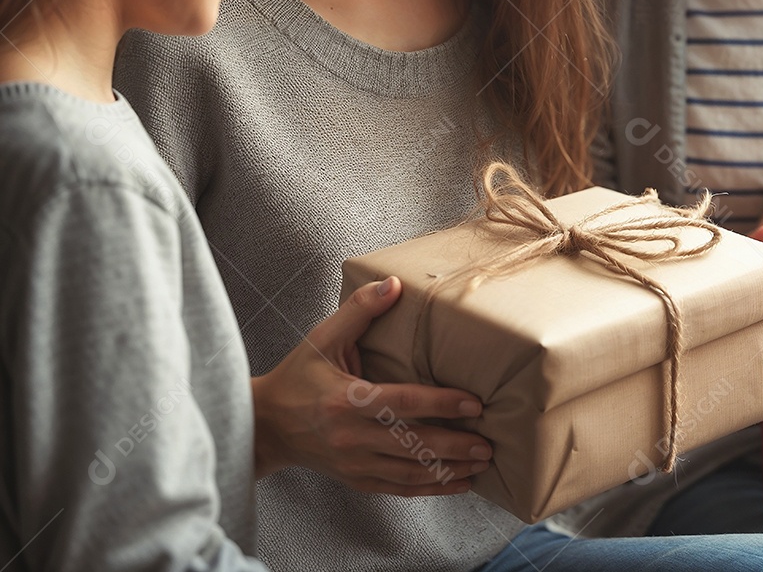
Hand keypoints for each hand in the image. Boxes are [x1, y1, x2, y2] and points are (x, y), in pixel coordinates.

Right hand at [252, 277, 492, 496]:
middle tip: (488, 443)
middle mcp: (352, 437)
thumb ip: (359, 309)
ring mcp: (354, 463)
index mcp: (346, 400)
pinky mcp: (356, 479)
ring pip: (410, 472)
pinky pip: (399, 489)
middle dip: (454, 446)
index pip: (403, 403)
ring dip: (449, 471)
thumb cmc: (298, 376)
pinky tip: (457, 482)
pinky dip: (430, 488)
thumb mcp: (323, 338)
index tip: (474, 403)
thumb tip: (394, 283)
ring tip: (481, 464)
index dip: (441, 404)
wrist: (265, 425)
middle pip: (413, 445)